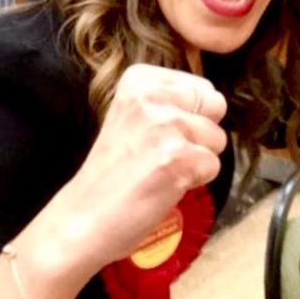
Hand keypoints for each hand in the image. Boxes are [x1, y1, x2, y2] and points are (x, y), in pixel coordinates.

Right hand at [26, 64, 227, 274]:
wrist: (82, 219)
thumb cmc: (113, 173)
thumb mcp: (134, 116)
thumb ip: (171, 101)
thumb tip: (215, 99)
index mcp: (140, 79)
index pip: (203, 87)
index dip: (191, 116)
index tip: (156, 135)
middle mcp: (151, 95)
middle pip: (216, 107)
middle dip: (201, 134)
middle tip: (163, 154)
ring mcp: (164, 125)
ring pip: (217, 138)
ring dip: (196, 159)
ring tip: (159, 170)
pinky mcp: (177, 157)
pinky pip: (213, 165)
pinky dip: (195, 181)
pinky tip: (163, 185)